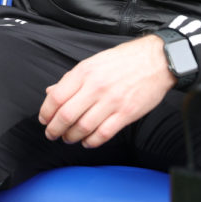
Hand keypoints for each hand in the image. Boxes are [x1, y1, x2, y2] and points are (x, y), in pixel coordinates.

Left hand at [38, 35, 174, 147]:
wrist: (156, 60)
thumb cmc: (123, 60)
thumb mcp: (92, 62)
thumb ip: (71, 79)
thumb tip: (51, 92)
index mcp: (84, 72)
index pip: (56, 97)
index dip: (46, 112)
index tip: (44, 120)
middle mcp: (95, 87)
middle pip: (66, 115)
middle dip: (54, 129)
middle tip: (52, 134)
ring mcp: (111, 102)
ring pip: (83, 127)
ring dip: (72, 136)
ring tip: (68, 138)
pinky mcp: (127, 114)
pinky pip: (104, 133)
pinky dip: (92, 141)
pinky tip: (87, 141)